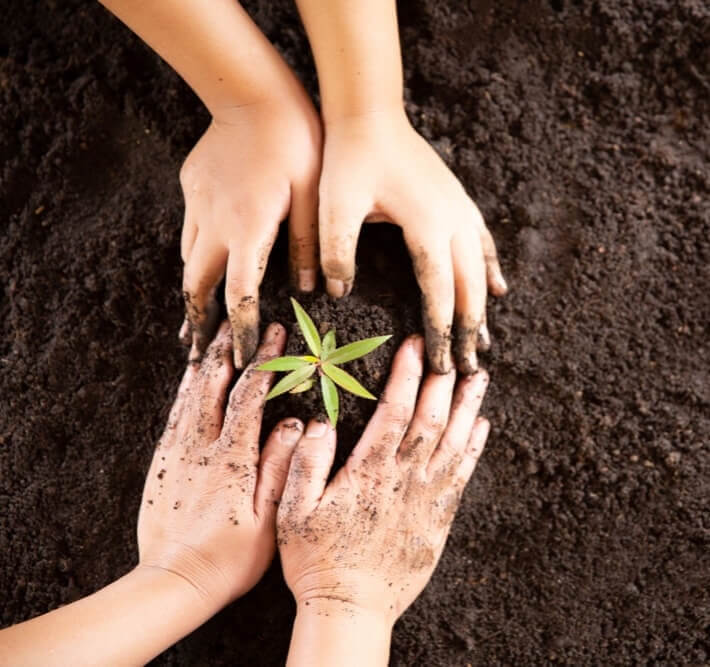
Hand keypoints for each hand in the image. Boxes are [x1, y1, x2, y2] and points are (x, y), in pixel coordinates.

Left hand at [139, 321, 303, 612]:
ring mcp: (178, 453)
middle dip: (231, 350)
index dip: (265, 362)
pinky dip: (183, 390)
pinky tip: (190, 377)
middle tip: (241, 322)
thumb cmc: (229, 558)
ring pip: (191, 395)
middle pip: (215, 385)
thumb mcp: (267, 520)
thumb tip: (293, 423)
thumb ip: (278, 468)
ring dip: (206, 362)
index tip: (278, 336)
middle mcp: (201, 448)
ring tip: (217, 336)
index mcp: (231, 458)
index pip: (249, 396)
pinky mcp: (163, 462)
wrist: (174, 581)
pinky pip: (173, 415)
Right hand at [179, 96, 320, 366]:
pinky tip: (203, 263)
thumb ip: (310, 244)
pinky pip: (190, 230)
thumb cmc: (295, 142)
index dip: (238, 330)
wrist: (253, 92)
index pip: (239, 295)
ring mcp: (198, 205)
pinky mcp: (192, 187)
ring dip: (192, 293)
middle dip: (197, 323)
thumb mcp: (312, 197)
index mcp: (248, 231)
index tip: (238, 358)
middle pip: (196, 286)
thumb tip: (315, 288)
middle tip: (197, 353)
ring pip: (188, 260)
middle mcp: (215, 225)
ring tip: (195, 320)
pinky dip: (195, 256)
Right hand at [278, 336, 488, 631]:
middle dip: (443, 380)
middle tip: (454, 350)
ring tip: (480, 376)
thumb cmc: (316, 558)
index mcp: (368, 472)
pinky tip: (482, 426)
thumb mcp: (293, 510)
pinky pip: (463, 476)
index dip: (407, 375)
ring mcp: (426, 499)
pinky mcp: (438, 519)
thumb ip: (306, 463)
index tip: (414, 346)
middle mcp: (404, 480)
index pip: (394, 411)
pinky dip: (474, 448)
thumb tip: (319, 422)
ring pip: (455, 442)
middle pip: (432, 420)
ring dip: (468, 406)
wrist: (350, 608)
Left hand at [318, 108, 506, 372]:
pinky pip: (483, 243)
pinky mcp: (457, 201)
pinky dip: (490, 270)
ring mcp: (460, 209)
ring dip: (482, 308)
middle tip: (470, 368)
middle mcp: (454, 220)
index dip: (442, 330)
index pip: (440, 292)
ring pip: (481, 269)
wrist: (370, 113)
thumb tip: (337, 291)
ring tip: (486, 341)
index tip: (444, 364)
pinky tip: (497, 288)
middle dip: (469, 330)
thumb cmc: (350, 158)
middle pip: (469, 288)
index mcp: (428, 226)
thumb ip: (336, 250)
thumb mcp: (334, 205)